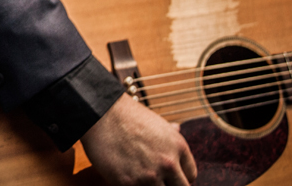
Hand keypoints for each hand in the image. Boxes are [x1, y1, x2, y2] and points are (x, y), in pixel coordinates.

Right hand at [81, 95, 196, 185]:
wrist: (100, 113)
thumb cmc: (126, 115)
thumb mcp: (156, 121)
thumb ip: (170, 133)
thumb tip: (178, 128)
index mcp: (178, 146)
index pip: (191, 176)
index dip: (178, 177)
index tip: (168, 176)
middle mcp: (168, 163)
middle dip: (168, 185)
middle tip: (155, 180)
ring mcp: (149, 176)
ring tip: (140, 178)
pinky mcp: (129, 184)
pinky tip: (127, 179)